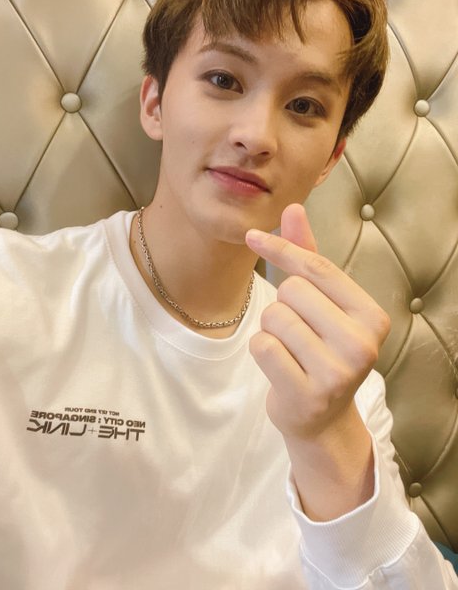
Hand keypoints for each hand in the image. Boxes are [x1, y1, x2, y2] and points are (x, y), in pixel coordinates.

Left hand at [245, 203, 389, 441]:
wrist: (323, 416)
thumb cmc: (320, 348)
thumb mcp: (322, 303)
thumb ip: (308, 256)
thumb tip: (293, 207)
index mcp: (372, 315)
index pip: (316, 267)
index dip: (280, 248)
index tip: (252, 236)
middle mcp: (362, 344)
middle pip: (292, 290)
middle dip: (283, 305)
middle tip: (299, 332)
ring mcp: (337, 373)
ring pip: (274, 317)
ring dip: (271, 329)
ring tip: (291, 350)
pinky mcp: (308, 394)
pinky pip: (262, 346)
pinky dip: (262, 352)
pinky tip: (281, 368)